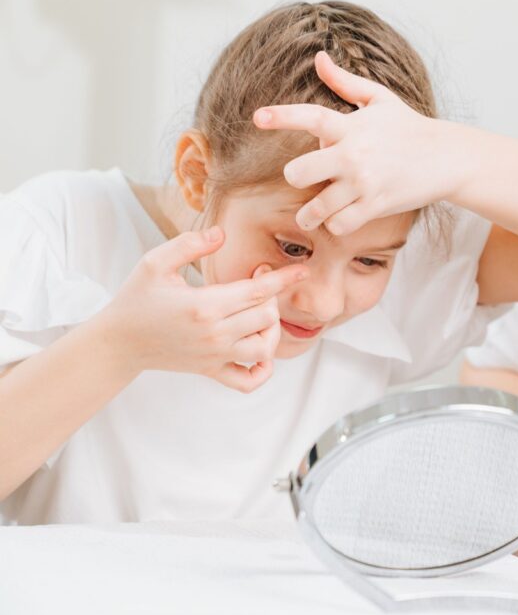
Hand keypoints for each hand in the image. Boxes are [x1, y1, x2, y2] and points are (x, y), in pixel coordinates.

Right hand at [100, 227, 306, 392]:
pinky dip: (263, 371)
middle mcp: (214, 334)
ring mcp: (215, 356)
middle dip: (271, 297)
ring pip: (265, 348)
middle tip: (257, 282)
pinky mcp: (211, 371)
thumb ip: (189, 244)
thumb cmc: (136, 299)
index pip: (258, 291)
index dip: (283, 279)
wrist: (118, 342)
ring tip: (259, 313)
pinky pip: (248, 381)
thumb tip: (221, 233)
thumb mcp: (155, 263)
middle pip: (267, 316)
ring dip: (272, 329)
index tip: (302, 269)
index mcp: (204, 305)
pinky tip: (258, 350)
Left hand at [253, 51, 460, 235]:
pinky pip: (341, 224)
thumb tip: (318, 57)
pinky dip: (335, 224)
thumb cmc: (409, 127)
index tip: (258, 118)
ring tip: (309, 214)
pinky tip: (338, 218)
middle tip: (300, 179)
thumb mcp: (379, 99)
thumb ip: (345, 82)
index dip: (282, 116)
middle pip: (301, 171)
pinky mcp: (376, 206)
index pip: (311, 117)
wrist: (446, 157)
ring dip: (309, 214)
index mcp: (352, 126)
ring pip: (318, 207)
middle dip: (295, 177)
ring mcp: (365, 183)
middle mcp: (355, 155)